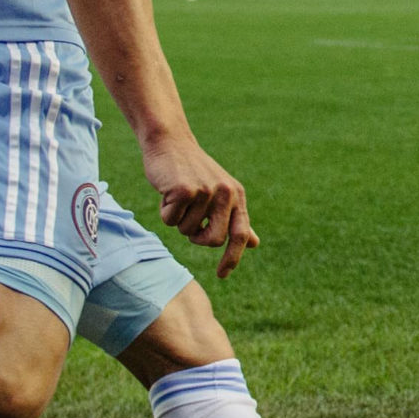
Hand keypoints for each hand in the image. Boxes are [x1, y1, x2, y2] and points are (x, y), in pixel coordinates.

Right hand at [141, 129, 258, 274]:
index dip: (233, 258)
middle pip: (214, 240)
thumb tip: (253, 243)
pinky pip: (170, 220)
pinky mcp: (184, 190)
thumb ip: (235, 219)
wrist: (171, 142)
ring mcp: (206, 191)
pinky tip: (167, 192)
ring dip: (178, 220)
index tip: (222, 275)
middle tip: (189, 221)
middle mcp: (226, 193)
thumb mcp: (220, 193)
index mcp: (236, 196)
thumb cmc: (193, 171)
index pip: (240, 234)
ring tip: (179, 198)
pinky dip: (165, 211)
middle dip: (198, 238)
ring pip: (187, 230)